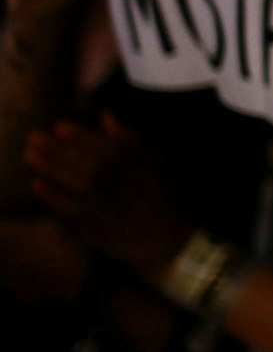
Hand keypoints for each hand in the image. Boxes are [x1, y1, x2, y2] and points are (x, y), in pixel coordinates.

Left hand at [24, 114, 191, 283]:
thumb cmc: (159, 195)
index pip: (92, 139)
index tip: (58, 127)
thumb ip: (128, 137)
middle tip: (33, 138)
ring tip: (30, 155)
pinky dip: (48, 193)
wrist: (164, 235)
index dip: (72, 131)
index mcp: (125, 158)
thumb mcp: (152, 160)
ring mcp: (96, 197)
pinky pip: (62, 203)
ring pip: (64, 176)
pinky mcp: (88, 219)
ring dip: (45, 163)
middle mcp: (108, 174)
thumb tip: (106, 115)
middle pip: (72, 155)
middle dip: (50, 145)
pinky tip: (37, 183)